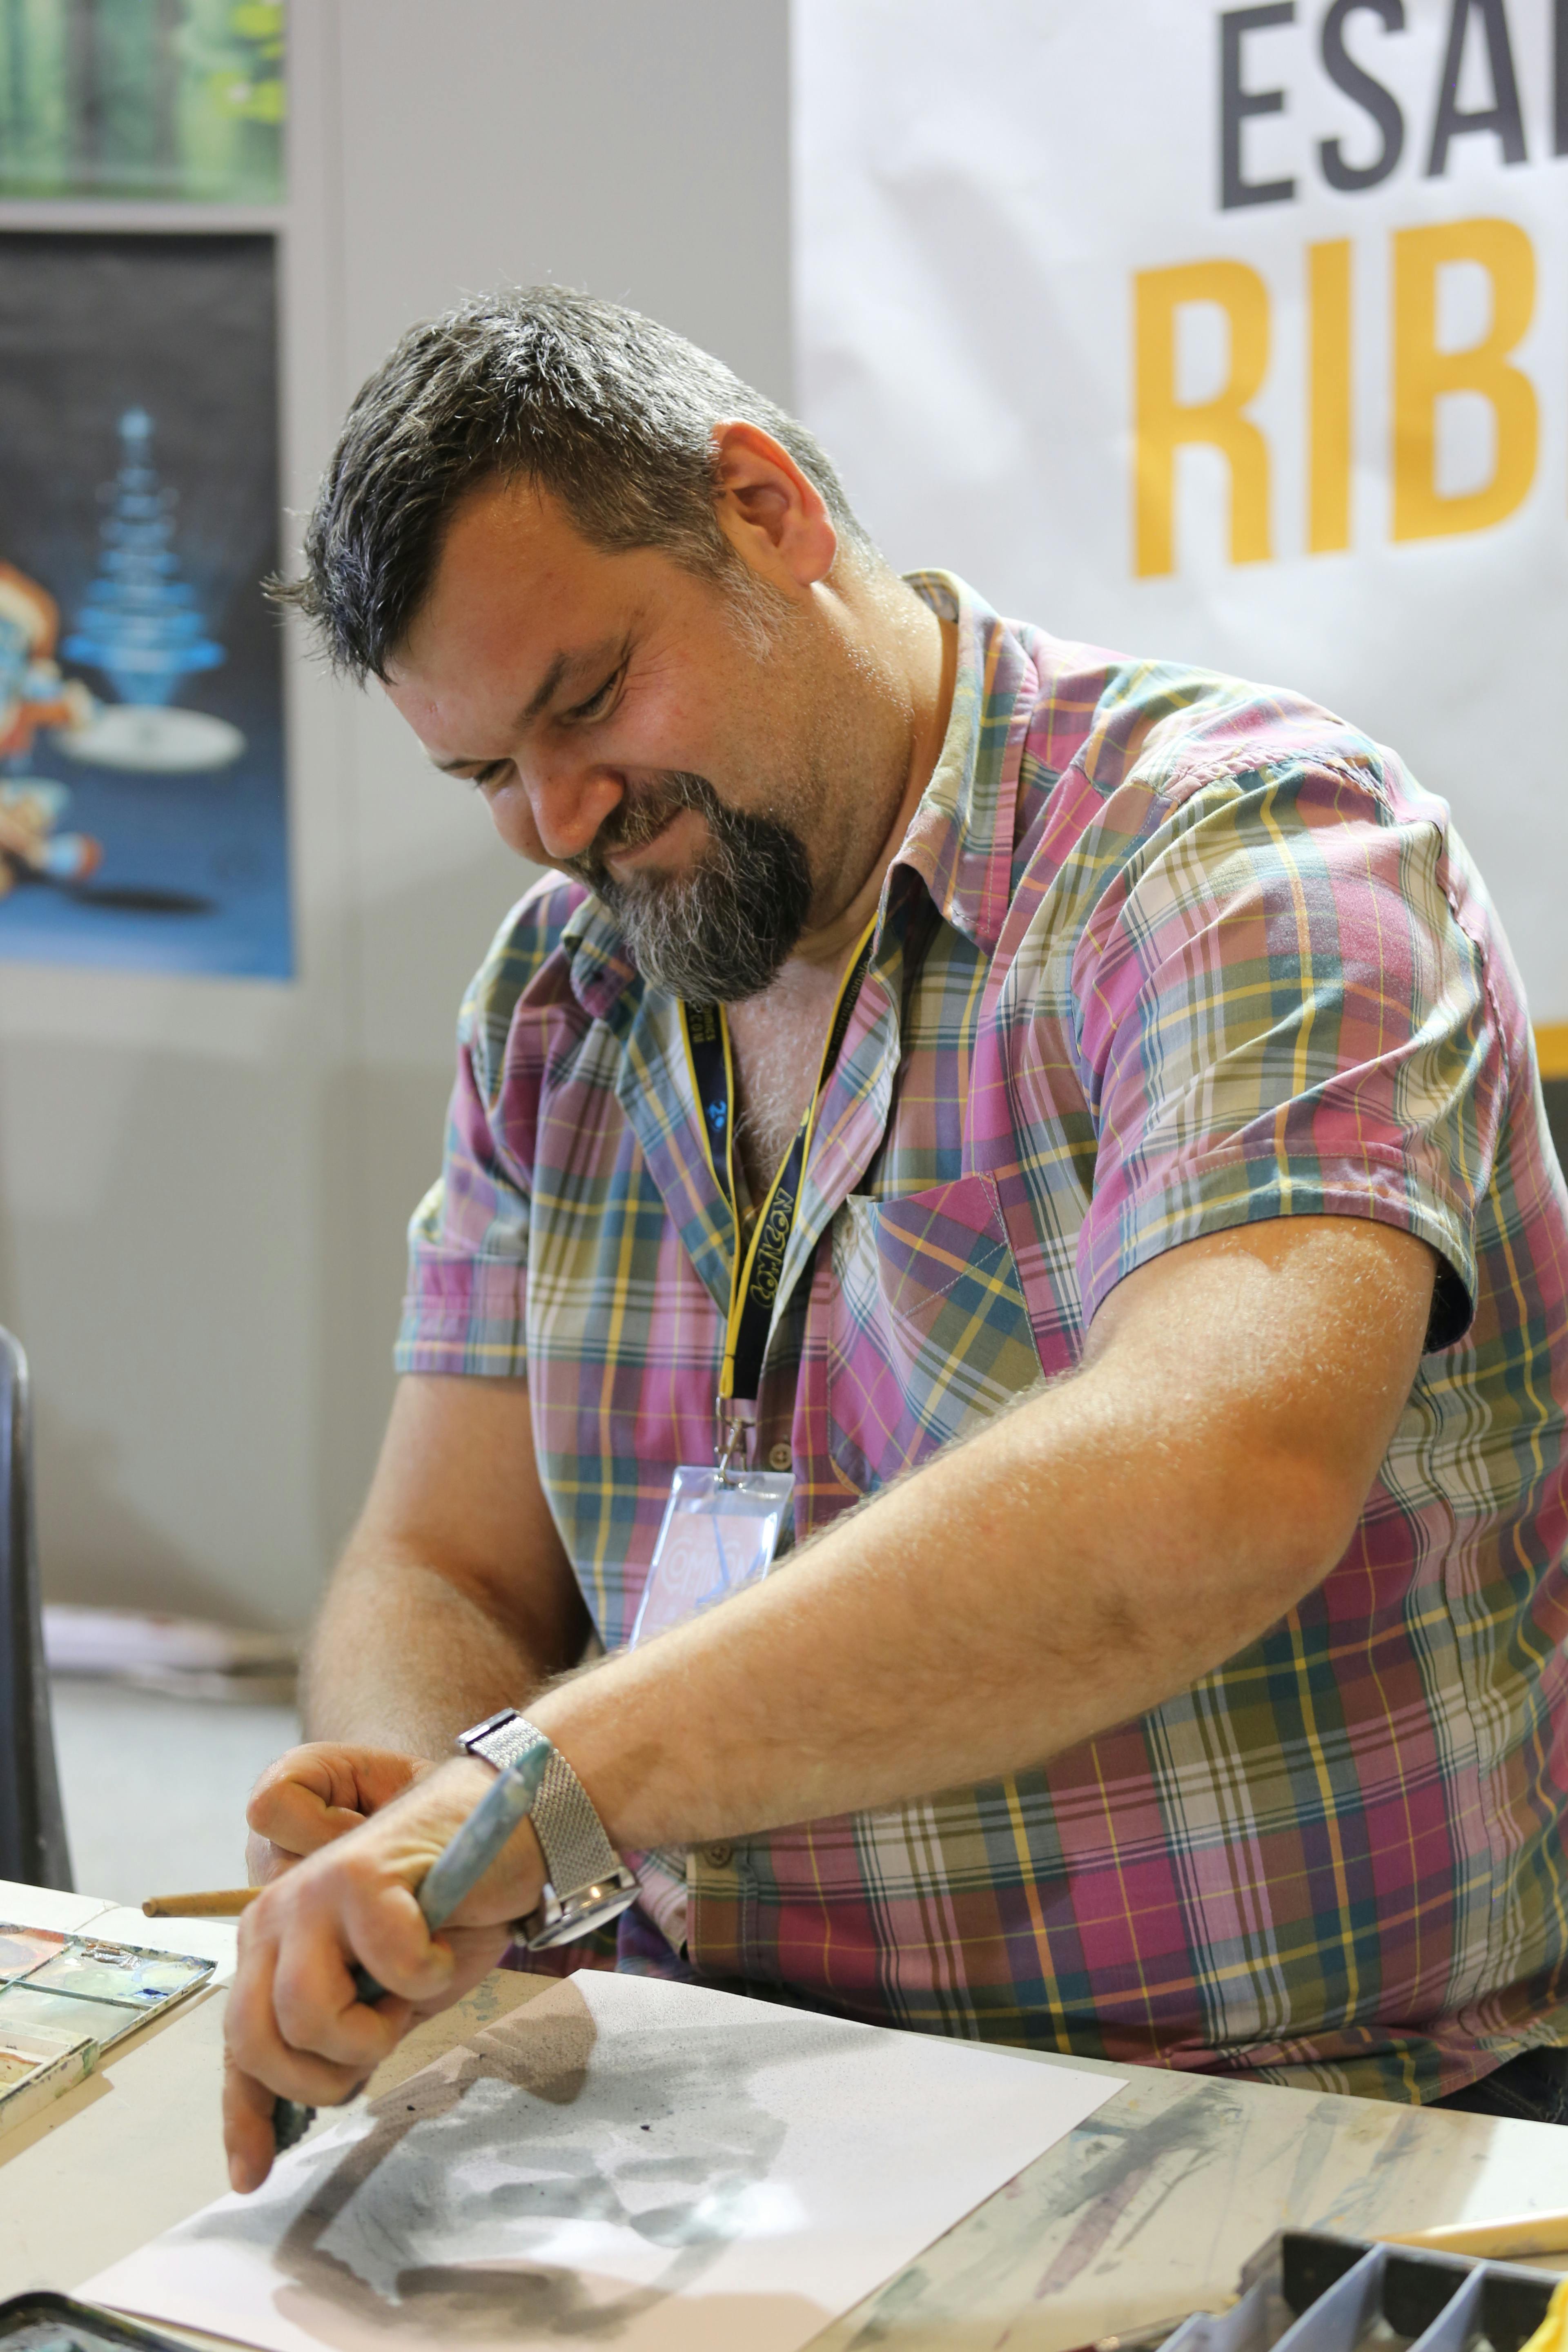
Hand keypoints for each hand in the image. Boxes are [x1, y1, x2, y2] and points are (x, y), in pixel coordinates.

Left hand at [223, 1757, 546, 2193]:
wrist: (506, 1831)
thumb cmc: (450, 1914)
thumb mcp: (386, 1999)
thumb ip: (341, 2042)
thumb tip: (291, 2130)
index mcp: (273, 1946)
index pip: (241, 2046)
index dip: (244, 2117)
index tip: (250, 2176)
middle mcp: (274, 1916)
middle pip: (256, 2041)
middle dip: (322, 2074)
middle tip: (380, 2041)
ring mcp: (311, 1892)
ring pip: (308, 2015)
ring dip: (375, 2027)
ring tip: (411, 1988)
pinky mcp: (361, 1876)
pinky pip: (388, 1966)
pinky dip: (427, 1972)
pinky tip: (441, 1945)